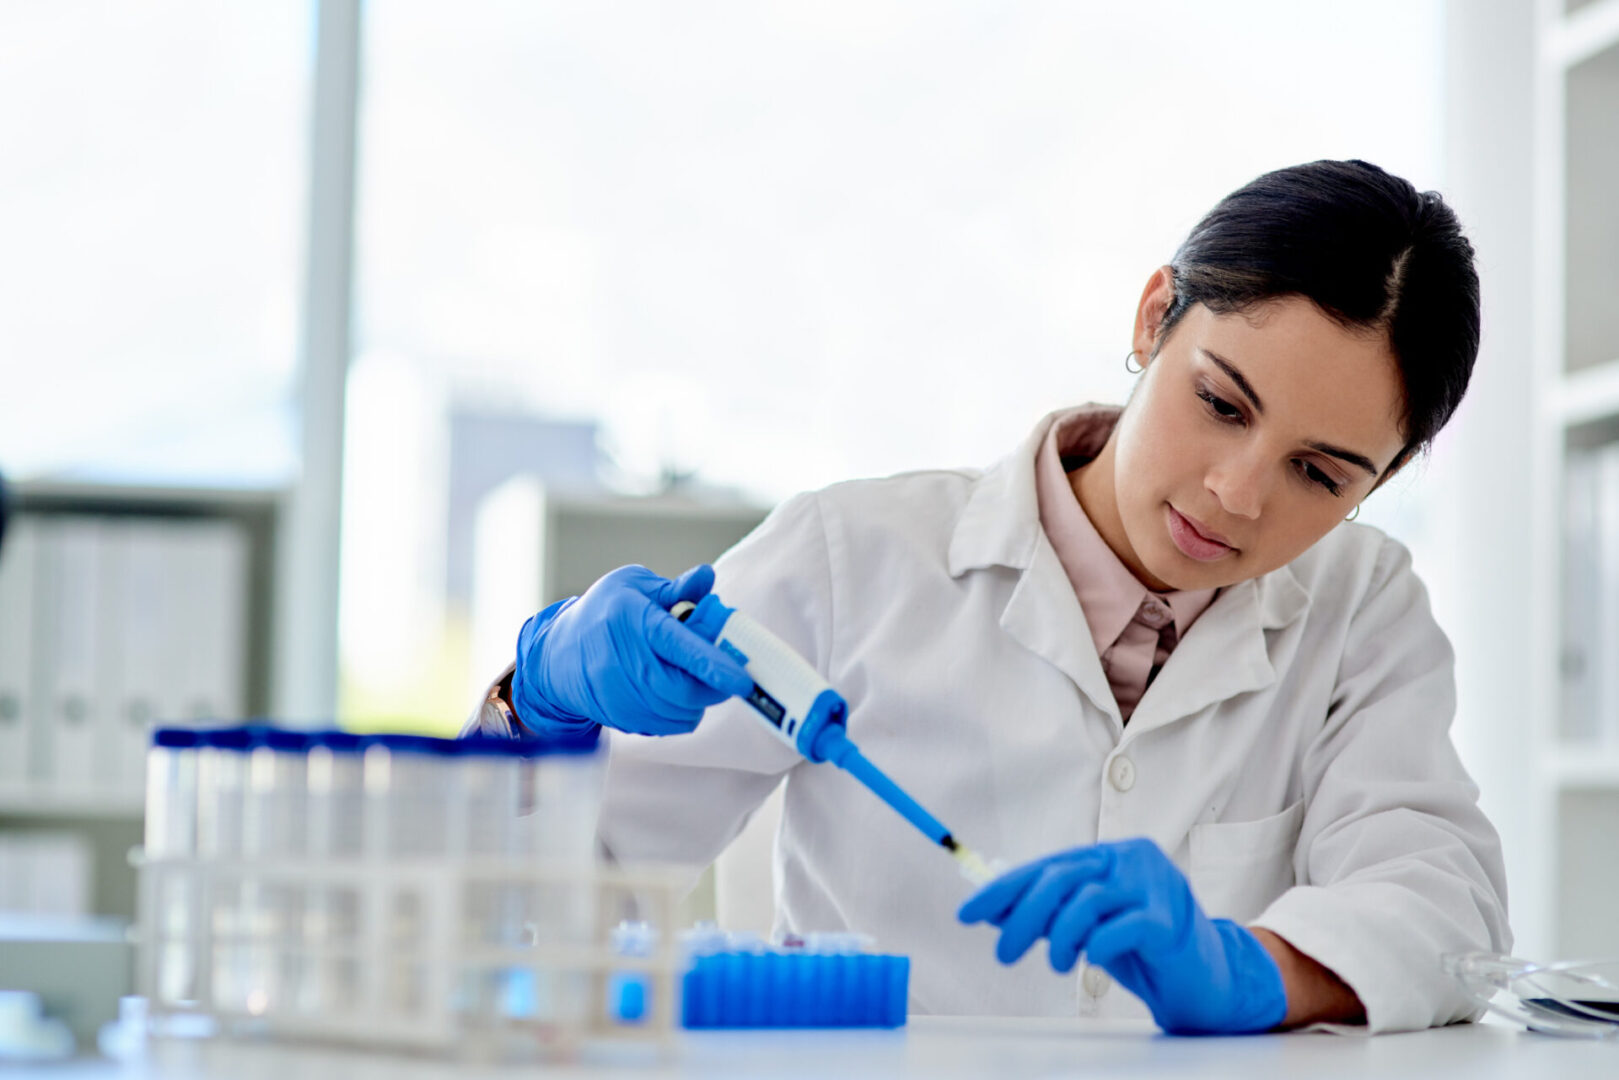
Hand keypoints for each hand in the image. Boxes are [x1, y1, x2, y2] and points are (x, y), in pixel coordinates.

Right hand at [511, 564, 753, 736]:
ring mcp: (619, 694)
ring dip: (700, 700)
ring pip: (677, 712)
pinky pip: (666, 726)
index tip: (742, 680)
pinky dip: (683, 714)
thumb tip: (706, 577)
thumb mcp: (634, 586)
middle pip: (682, 689)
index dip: (713, 665)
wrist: (556, 655)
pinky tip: (678, 694)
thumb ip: (675, 589)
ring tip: (698, 679)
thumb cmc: (603, 612)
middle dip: (714, 686)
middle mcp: (624, 661)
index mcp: (633, 621)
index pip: (678, 647)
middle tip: (728, 674)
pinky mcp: (620, 717)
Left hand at [957, 838, 1286, 1034]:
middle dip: (1022, 916)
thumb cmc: (1143, 948)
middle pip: (1062, 878)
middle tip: (1002, 953)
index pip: (1046, 865)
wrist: (1206, 978)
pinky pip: (1121, 928)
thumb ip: (1049, 912)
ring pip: (1087, 901)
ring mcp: (1155, 886)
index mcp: (1109, 855)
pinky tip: (1093, 962)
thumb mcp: (1089, 926)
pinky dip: (1097, 947)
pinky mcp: (1169, 919)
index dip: (1003, 889)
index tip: (968, 914)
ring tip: (1056, 963)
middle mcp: (1132, 859)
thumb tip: (992, 910)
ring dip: (1058, 937)